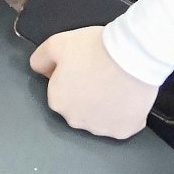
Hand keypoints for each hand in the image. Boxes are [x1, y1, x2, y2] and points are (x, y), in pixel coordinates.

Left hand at [29, 24, 156, 138]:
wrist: (133, 54)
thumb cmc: (96, 48)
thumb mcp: (57, 43)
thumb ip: (41, 59)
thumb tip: (40, 70)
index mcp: (57, 101)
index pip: (61, 92)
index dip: (72, 78)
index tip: (85, 67)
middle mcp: (76, 120)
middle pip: (79, 108)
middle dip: (87, 95)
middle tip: (100, 74)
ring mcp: (101, 128)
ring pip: (100, 118)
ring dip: (105, 106)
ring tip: (116, 83)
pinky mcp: (124, 130)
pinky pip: (122, 124)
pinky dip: (125, 115)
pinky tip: (128, 97)